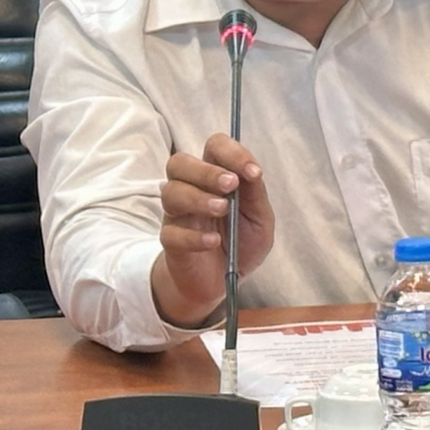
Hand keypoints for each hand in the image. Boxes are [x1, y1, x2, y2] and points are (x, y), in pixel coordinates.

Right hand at [155, 135, 273, 325]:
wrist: (223, 282)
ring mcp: (177, 214)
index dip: (232, 153)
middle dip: (206, 171)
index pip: (214, 147)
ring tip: (222, 210)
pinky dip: (194, 236)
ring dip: (198, 198)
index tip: (252, 172)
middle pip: (180, 163)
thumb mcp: (260, 218)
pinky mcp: (170, 241)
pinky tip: (214, 241)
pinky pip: (171, 232)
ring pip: (171, 192)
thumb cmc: (241, 243)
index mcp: (215, 176)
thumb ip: (255, 194)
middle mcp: (191, 188)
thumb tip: (253, 171)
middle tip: (230, 185)